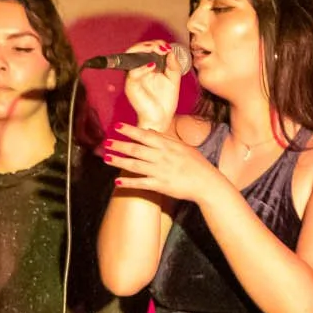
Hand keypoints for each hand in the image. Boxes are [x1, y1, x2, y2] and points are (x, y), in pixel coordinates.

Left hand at [103, 123, 226, 205]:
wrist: (207, 183)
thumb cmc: (196, 164)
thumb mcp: (182, 147)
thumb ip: (165, 139)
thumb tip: (149, 132)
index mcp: (168, 145)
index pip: (145, 135)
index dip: (129, 130)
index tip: (116, 127)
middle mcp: (162, 156)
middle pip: (136, 149)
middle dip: (119, 145)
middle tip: (106, 143)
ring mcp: (160, 171)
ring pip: (135, 165)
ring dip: (119, 161)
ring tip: (107, 158)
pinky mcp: (160, 185)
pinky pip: (141, 183)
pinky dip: (128, 182)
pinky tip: (117, 182)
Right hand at [120, 39, 187, 130]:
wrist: (161, 118)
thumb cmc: (165, 101)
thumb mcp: (174, 79)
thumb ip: (173, 65)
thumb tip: (170, 51)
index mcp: (147, 67)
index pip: (146, 49)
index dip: (156, 44)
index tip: (167, 48)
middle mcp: (138, 70)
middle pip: (136, 50)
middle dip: (149, 44)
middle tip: (162, 47)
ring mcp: (133, 78)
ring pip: (130, 57)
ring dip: (143, 50)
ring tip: (157, 51)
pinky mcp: (131, 87)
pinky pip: (133, 74)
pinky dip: (142, 67)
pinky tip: (153, 66)